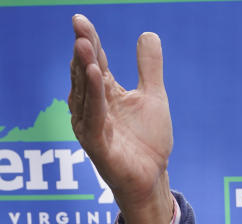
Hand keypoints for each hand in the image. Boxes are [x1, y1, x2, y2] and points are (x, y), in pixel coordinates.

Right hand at [69, 14, 173, 223]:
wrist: (152, 176)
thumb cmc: (148, 141)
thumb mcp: (153, 97)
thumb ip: (149, 68)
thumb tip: (148, 33)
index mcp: (105, 93)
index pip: (96, 62)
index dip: (90, 41)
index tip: (80, 19)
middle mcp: (93, 106)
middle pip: (86, 73)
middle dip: (83, 50)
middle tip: (78, 27)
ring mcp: (91, 124)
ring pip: (85, 92)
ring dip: (84, 69)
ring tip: (83, 45)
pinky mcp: (95, 143)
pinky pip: (92, 116)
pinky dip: (93, 96)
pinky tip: (94, 75)